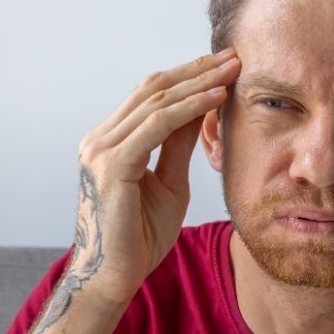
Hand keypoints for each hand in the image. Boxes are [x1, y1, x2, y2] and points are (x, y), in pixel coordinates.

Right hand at [70, 49, 240, 304]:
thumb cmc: (140, 238)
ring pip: (155, 101)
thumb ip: (176, 148)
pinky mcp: (112, 166)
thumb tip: (198, 113)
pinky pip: (156, 126)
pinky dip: (188, 109)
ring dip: (198, 83)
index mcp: (111, 143)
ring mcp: (101, 150)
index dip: (188, 77)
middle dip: (196, 70)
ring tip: (231, 70)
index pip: (150, 96)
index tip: (223, 66)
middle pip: (152, 88)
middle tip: (232, 56)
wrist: (115, 278)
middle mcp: (100, 140)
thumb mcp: (169, 184)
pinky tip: (215, 98)